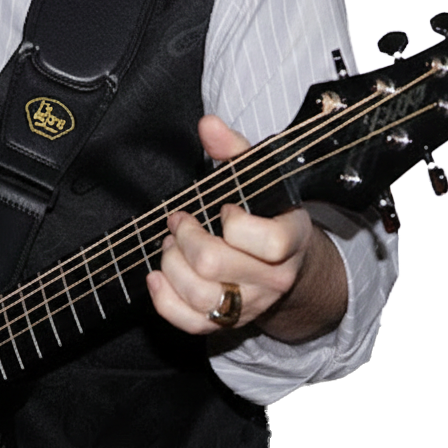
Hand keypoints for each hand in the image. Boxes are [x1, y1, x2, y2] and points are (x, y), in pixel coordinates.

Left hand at [145, 115, 346, 342]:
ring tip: (172, 244)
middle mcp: (273, 280)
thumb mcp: (259, 178)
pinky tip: (156, 276)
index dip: (235, 222)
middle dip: (185, 235)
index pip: (268, 242)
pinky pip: (191, 323)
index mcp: (291, 241)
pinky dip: (164, 300)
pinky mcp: (228, 323)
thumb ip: (234, 149)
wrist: (288, 265)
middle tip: (181, 220)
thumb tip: (208, 124)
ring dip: (171, 262)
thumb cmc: (268, 214)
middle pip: (213, 264)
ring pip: (198, 293)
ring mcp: (251, 306)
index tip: (225, 208)